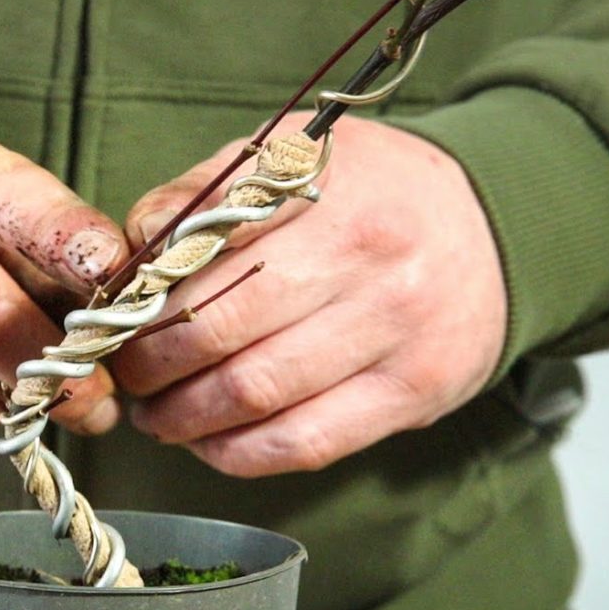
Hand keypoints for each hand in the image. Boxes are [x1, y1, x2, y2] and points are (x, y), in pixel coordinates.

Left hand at [111, 115, 506, 476]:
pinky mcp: (413, 394)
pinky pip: (303, 443)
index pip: (198, 253)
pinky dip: (237, 453)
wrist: (496, 227)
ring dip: (182, 417)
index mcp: (324, 191)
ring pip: (253, 395)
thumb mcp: (293, 156)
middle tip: (126, 372)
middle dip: (149, 364)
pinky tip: (208, 442)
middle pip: (216, 331)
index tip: (112, 317)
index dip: (138, 297)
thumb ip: (206, 191)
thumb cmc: (372, 191)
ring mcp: (395, 334)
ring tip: (156, 414)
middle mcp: (366, 262)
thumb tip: (133, 246)